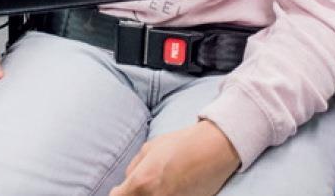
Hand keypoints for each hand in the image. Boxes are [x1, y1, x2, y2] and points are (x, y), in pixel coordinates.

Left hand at [110, 121, 240, 195]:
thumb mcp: (150, 148)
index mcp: (141, 183)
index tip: (121, 190)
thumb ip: (133, 168)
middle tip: (142, 187)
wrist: (216, 149)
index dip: (118, 194)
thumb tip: (125, 182)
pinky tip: (171, 191)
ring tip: (158, 187)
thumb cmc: (182, 144)